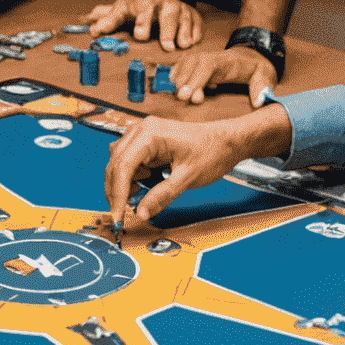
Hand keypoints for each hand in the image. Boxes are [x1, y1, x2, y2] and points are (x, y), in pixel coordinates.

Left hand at [87, 0, 202, 51]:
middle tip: (167, 47)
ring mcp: (182, 10)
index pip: (144, 13)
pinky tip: (193, 42)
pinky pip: (198, 25)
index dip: (142, 23)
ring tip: (183, 46)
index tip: (140, 35)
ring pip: (186, 20)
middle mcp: (165, 5)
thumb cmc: (140, 2)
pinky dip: (197, 33)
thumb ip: (109, 20)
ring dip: (185, 33)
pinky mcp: (194, 16)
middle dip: (168, 31)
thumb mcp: (123, 7)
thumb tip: (92, 31)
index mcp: (146, 3)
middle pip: (168, 17)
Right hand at [104, 108, 288, 222]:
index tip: (118, 215)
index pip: (122, 166)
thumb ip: (161, 196)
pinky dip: (131, 175)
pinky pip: (130, 159)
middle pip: (116, 162)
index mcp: (150, 134)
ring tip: (137, 198)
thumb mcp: (187, 178)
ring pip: (120, 161)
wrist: (228, 141)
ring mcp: (144, 133)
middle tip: (122, 213)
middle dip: (116, 190)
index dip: (117, 194)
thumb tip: (140, 213)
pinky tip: (143, 186)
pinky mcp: (149, 140)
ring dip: (123, 182)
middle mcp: (142, 130)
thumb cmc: (212, 152)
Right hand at [171, 46, 278, 108]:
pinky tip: (180, 89)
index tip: (190, 96)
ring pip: (182, 66)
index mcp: (226, 60)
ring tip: (182, 97)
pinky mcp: (195, 64)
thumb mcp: (265, 75)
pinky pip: (179, 68)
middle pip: (190, 66)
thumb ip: (262, 87)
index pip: (207, 66)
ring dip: (178, 82)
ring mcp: (201, 59)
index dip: (196, 80)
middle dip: (184, 83)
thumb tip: (259, 102)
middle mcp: (209, 57)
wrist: (251, 55)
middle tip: (183, 100)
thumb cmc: (256, 67)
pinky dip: (176, 78)